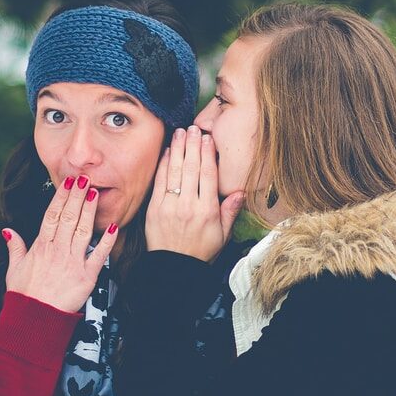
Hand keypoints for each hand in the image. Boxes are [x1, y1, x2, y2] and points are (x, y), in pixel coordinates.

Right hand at [2, 177, 116, 312]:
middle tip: (84, 179)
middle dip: (76, 197)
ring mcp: (72, 263)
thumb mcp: (14, 269)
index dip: (60, 197)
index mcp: (40, 247)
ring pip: (82, 230)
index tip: (67, 183)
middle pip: (68, 218)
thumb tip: (8, 230)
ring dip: (89, 211)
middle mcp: (56, 251)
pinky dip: (106, 241)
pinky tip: (113, 226)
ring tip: (95, 193)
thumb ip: (15, 247)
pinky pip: (99, 256)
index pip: (52, 215)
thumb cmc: (24, 296)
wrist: (33, 320)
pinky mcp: (86, 277)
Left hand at [145, 126, 245, 261]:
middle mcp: (188, 205)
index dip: (208, 154)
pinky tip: (168, 151)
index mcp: (207, 211)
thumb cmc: (200, 251)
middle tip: (194, 128)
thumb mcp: (223, 235)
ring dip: (178, 149)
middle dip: (193, 145)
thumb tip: (240, 192)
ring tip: (181, 132)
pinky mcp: (154, 208)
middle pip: (191, 168)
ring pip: (175, 171)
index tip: (208, 139)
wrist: (174, 268)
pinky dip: (164, 165)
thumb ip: (230, 212)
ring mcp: (170, 206)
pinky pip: (160, 182)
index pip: (208, 175)